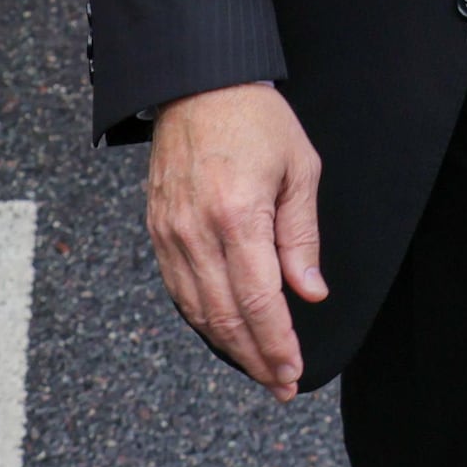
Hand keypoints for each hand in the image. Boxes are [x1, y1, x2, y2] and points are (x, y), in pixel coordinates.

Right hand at [146, 83, 325, 397]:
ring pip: (198, 310)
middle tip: (281, 383)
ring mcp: (171, 232)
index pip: (259, 301)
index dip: (276, 344)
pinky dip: (202, 318)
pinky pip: (178, 289)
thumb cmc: (255, 118)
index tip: (293, 372)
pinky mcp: (157, 229)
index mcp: (237, 214)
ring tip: (258, 368)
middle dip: (256, 358)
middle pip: (226, 316)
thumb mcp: (299, 169)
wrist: (196, 82)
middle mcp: (196, 231)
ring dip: (229, 347)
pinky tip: (224, 332)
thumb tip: (309, 293)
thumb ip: (301, 237)